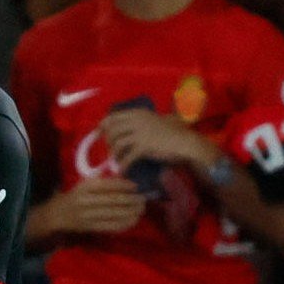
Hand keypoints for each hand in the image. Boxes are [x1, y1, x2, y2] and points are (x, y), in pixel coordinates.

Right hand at [40, 176, 145, 235]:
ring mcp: (88, 215)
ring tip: (141, 209)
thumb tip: (122, 174)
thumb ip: (100, 179)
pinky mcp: (91, 227)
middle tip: (143, 199)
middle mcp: (86, 200)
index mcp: (85, 187)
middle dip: (131, 200)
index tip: (136, 186)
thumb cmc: (75, 196)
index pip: (108, 185)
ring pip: (115, 214)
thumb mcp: (84, 184)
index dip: (124, 185)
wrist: (58, 215)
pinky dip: (124, 224)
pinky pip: (111, 226)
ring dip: (131, 212)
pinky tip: (133, 220)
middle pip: (114, 200)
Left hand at [100, 108, 219, 170]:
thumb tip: (124, 128)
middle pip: (112, 130)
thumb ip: (139, 121)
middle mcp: (136, 121)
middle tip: (110, 149)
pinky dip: (123, 165)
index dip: (103, 125)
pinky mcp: (144, 147)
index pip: (112, 116)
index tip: (99, 133)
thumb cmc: (171, 131)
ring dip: (114, 154)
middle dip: (108, 141)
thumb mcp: (153, 120)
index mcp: (137, 113)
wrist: (185, 141)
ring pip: (117, 144)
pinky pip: (128, 157)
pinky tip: (122, 170)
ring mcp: (140, 133)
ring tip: (116, 160)